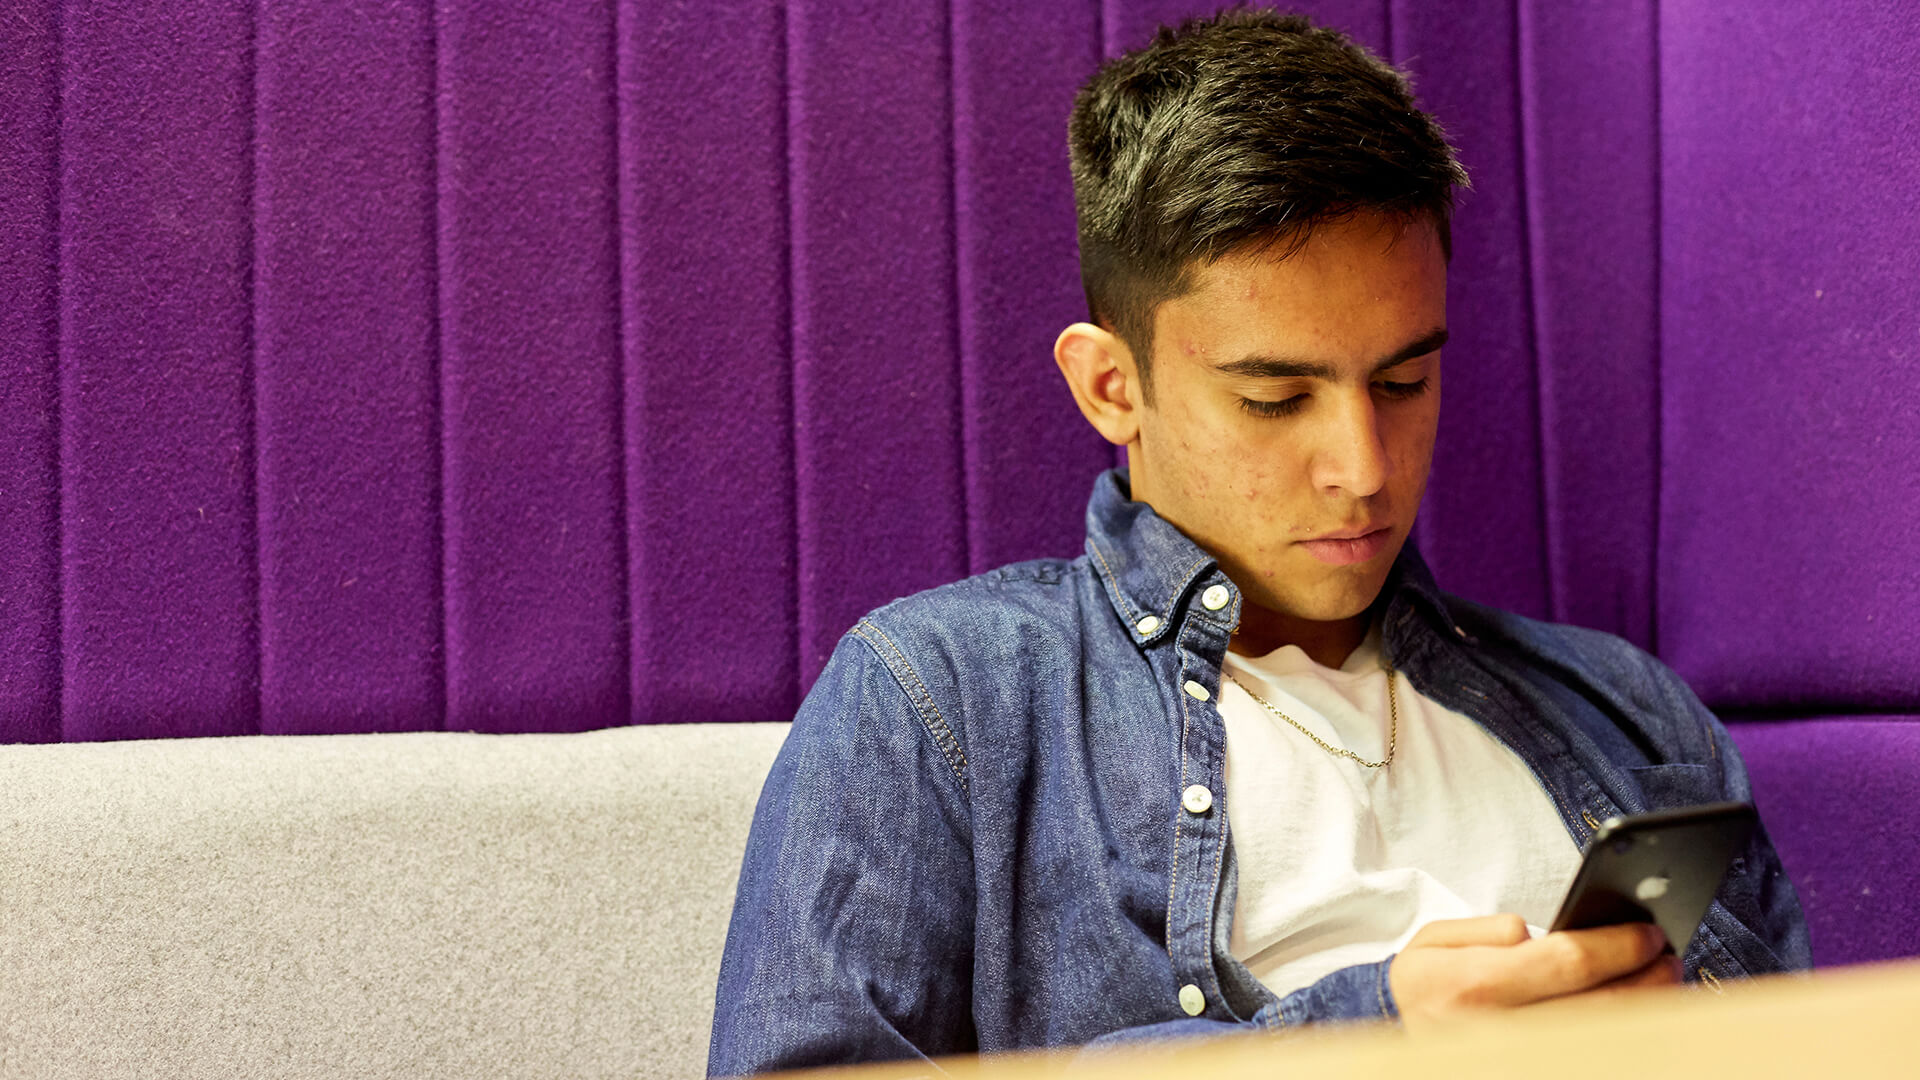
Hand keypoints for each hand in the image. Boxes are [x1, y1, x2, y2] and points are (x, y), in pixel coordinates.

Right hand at [1388, 914, 1681, 1032]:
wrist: (1407, 1045)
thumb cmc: (1426, 987)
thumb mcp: (1431, 942)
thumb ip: (1483, 929)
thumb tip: (1531, 936)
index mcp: (1472, 986)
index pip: (1566, 962)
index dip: (1616, 946)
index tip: (1648, 934)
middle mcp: (1500, 1032)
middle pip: (1598, 1006)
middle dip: (1644, 979)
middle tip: (1667, 955)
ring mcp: (1521, 1060)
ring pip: (1605, 1038)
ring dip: (1646, 1010)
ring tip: (1663, 981)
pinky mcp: (1534, 1069)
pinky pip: (1596, 1055)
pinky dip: (1627, 1036)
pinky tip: (1641, 1014)